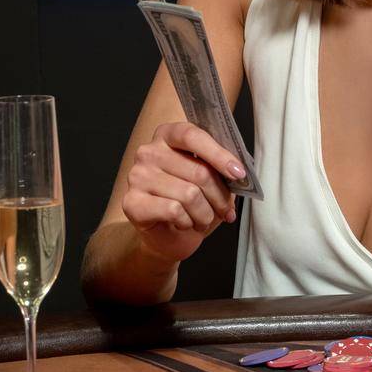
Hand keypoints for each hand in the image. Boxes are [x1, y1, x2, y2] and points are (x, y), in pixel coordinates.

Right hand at [122, 121, 241, 263]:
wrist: (166, 235)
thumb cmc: (190, 203)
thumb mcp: (207, 180)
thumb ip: (218, 168)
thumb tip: (238, 172)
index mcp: (167, 135)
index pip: (192, 135)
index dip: (219, 154)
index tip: (239, 173)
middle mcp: (148, 151)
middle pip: (198, 171)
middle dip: (220, 196)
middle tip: (226, 210)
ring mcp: (137, 176)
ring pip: (189, 194)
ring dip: (205, 214)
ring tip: (204, 219)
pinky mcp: (132, 202)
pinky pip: (174, 210)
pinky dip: (187, 222)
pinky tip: (185, 223)